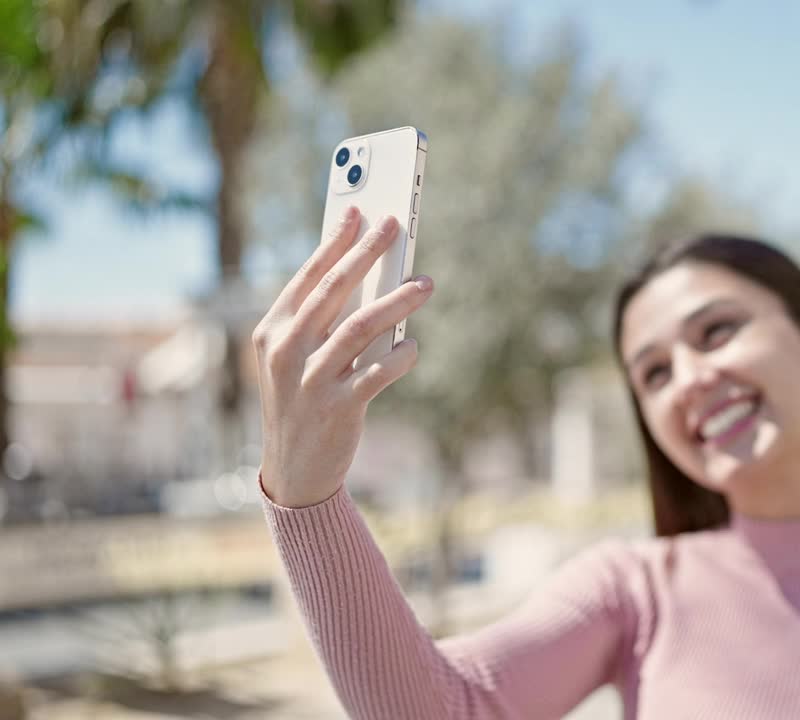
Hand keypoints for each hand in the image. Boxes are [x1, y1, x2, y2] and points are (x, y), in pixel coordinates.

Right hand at [252, 208, 432, 507]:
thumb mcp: (298, 358)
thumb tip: (367, 276)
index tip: (358, 213)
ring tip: (425, 284)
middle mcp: (288, 351)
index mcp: (273, 331)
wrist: (294, 470)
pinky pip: (379, 372)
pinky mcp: (339, 407)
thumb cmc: (303, 400)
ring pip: (363, 327)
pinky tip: (413, 347)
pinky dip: (401, 356)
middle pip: (335, 291)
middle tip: (394, 227)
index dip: (334, 243)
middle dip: (366, 253)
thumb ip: (323, 321)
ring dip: (399, 301)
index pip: (308, 277)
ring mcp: (312, 380)